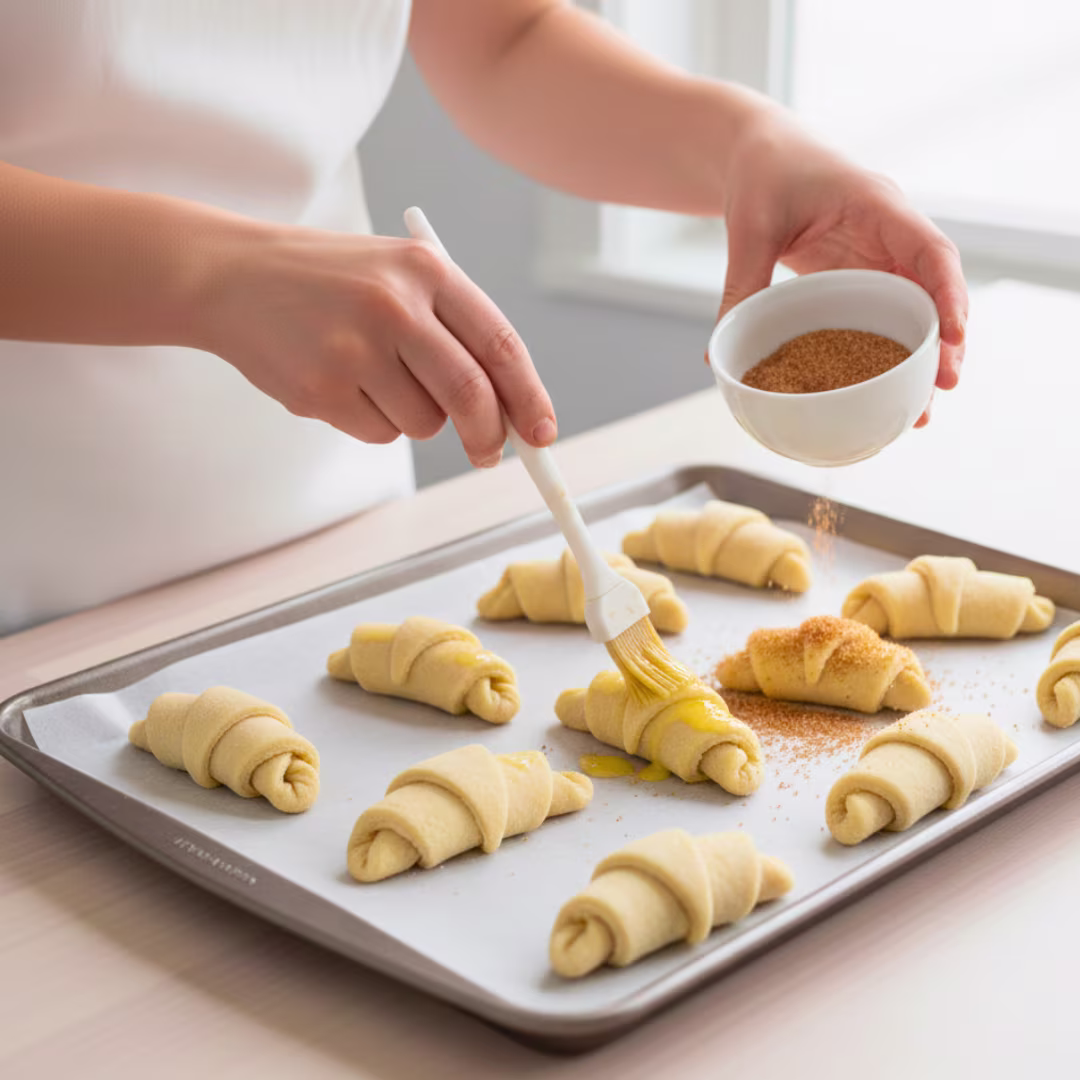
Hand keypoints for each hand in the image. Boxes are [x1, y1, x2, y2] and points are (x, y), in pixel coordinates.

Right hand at [195, 225, 555, 466]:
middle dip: (489, 435)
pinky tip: (340, 383)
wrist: (230, 275)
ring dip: (416, 418)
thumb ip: (455, 330)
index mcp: (424, 269)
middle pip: (470, 395)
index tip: (542, 433)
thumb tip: (512, 409)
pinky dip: (373, 422)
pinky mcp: (320, 388)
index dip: (529, 396)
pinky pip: (380, 433)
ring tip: (373, 376)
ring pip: (424, 422)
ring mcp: (353, 348)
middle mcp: (393, 305)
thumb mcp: (396, 276)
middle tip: (489, 452)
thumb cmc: (330, 282)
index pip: (500, 344)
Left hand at [718, 107, 967, 426]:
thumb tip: (719, 352)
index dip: (947, 292)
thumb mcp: (750, 226)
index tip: (953, 335)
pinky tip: (887, 390)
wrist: (759, 153)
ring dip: (921, 356)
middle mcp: (890, 233)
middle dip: (944, 340)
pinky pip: (884, 314)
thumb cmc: (762, 172)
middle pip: (933, 290)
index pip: (929, 249)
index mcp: (878, 206)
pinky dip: (889, 351)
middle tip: (944, 388)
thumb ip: (742, 284)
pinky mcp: (860, 276)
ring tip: (921, 409)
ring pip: (915, 309)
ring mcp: (879, 256)